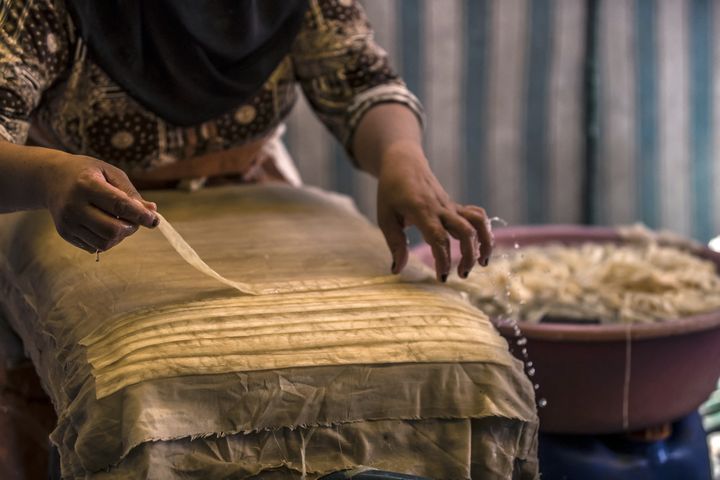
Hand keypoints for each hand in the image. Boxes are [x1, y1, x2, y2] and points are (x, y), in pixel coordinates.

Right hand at [42, 154, 158, 252]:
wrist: (51, 178)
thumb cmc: (88, 174)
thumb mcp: (110, 173)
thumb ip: (131, 193)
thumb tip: (151, 211)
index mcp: (86, 185)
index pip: (119, 205)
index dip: (140, 215)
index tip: (154, 220)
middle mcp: (74, 205)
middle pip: (112, 230)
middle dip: (131, 228)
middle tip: (134, 219)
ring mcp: (67, 222)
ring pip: (105, 243)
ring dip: (120, 236)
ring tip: (119, 222)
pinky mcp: (65, 233)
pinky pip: (95, 247)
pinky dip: (107, 240)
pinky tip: (104, 225)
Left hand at [376, 143, 492, 280]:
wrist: (404, 162)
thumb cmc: (390, 191)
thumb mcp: (385, 218)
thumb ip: (395, 244)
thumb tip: (398, 270)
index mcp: (421, 210)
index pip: (438, 238)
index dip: (443, 259)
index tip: (442, 277)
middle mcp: (441, 208)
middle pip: (464, 232)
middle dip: (468, 255)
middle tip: (462, 275)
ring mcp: (451, 205)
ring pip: (477, 221)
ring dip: (484, 242)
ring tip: (482, 262)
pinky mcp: (455, 206)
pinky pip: (476, 215)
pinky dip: (484, 230)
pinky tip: (479, 246)